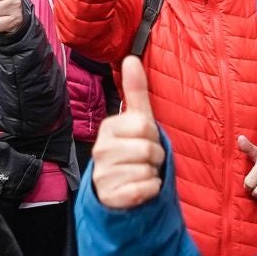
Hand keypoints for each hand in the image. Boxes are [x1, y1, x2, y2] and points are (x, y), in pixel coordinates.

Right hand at [91, 57, 164, 208]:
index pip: (145, 126)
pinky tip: (140, 189)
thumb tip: (131, 58)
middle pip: (148, 149)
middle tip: (145, 160)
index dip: (154, 135)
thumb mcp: (137, 120)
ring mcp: (103, 174)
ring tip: (140, 173)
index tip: (145, 140)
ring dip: (152, 174)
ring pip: (147, 170)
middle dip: (155, 156)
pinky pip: (144, 190)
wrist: (117, 189)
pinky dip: (150, 190)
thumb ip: (135, 91)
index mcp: (108, 128)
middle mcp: (101, 150)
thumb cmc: (132, 150)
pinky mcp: (110, 196)